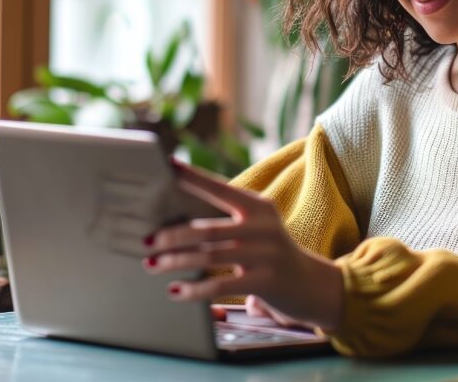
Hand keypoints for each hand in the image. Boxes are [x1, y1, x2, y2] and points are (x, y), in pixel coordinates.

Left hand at [142, 160, 343, 330]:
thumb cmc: (271, 254)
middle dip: (172, 234)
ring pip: (209, 256)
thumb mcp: (257, 229)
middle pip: (207, 229)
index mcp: (258, 206)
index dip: (192, 177)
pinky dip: (194, 289)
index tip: (166, 166)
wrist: (311, 285)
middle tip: (146, 239)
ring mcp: (265, 254)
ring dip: (175, 261)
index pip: (219, 188)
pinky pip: (221, 285)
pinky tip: (176, 291)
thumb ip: (226, 222)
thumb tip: (175, 224)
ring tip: (152, 264)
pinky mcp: (265, 281)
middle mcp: (262, 226)